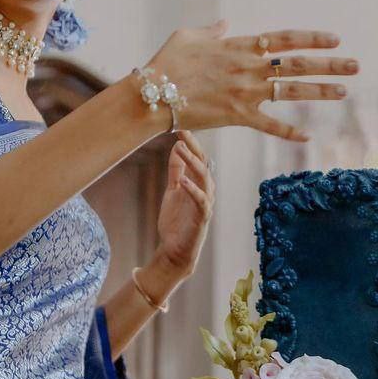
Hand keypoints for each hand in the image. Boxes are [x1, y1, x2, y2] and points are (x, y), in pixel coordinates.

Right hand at [144, 19, 358, 141]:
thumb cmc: (167, 63)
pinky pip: (269, 126)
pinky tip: (307, 137)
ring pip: (292, 91)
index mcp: (240, 46)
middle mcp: (249, 68)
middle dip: (330, 64)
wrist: (153, 94)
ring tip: (344, 92)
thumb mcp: (188, 36)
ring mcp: (246, 92)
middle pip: (298, 64)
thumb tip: (225, 24)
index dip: (312, 38)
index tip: (334, 39)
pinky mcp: (237, 116)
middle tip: (355, 65)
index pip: (285, 39)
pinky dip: (288, 132)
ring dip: (321, 91)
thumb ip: (212, 30)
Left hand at [156, 130, 215, 274]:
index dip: (191, 144)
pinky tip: (184, 181)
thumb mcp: (172, 191)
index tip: (181, 127)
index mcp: (197, 184)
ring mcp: (204, 205)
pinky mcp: (201, 219)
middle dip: (194, 148)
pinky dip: (193, 191)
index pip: (198, 159)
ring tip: (181, 150)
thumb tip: (177, 146)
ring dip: (193, 164)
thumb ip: (176, 171)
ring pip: (205, 180)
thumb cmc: (175, 221)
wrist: (174, 250)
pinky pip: (201, 202)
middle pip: (203, 165)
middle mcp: (204, 192)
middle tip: (183, 132)